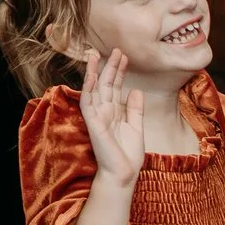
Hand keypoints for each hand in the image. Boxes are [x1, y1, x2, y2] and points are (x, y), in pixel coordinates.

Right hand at [79, 48, 146, 187]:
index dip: (119, 71)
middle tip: (115, 49)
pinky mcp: (93, 123)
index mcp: (113, 111)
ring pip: (93, 89)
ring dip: (94, 72)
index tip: (124, 57)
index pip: (115, 87)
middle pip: (105, 84)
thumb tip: (135, 90)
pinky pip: (88, 103)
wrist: (123, 174)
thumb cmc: (128, 155)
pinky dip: (89, 89)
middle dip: (109, 66)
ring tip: (96, 55)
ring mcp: (96, 116)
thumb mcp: (136, 128)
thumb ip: (134, 109)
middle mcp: (103, 111)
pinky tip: (92, 76)